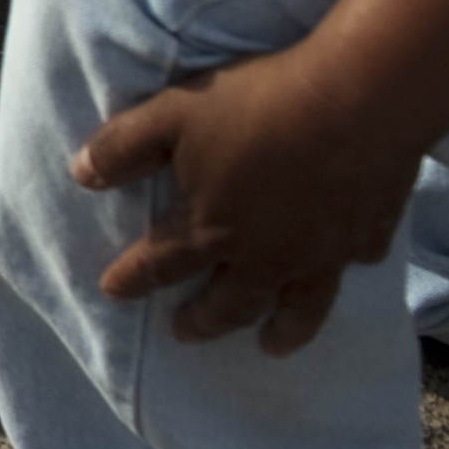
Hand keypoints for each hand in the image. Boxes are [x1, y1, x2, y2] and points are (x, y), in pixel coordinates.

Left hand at [75, 43, 421, 354]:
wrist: (358, 100)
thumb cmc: (256, 105)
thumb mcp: (171, 115)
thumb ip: (123, 148)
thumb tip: (80, 175)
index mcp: (212, 229)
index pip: (161, 262)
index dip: (133, 278)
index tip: (112, 293)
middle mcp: (266, 256)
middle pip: (229, 301)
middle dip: (203, 321)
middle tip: (185, 333)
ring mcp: (322, 254)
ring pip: (298, 307)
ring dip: (282, 330)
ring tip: (271, 348)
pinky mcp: (368, 237)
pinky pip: (352, 266)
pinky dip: (339, 275)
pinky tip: (338, 274)